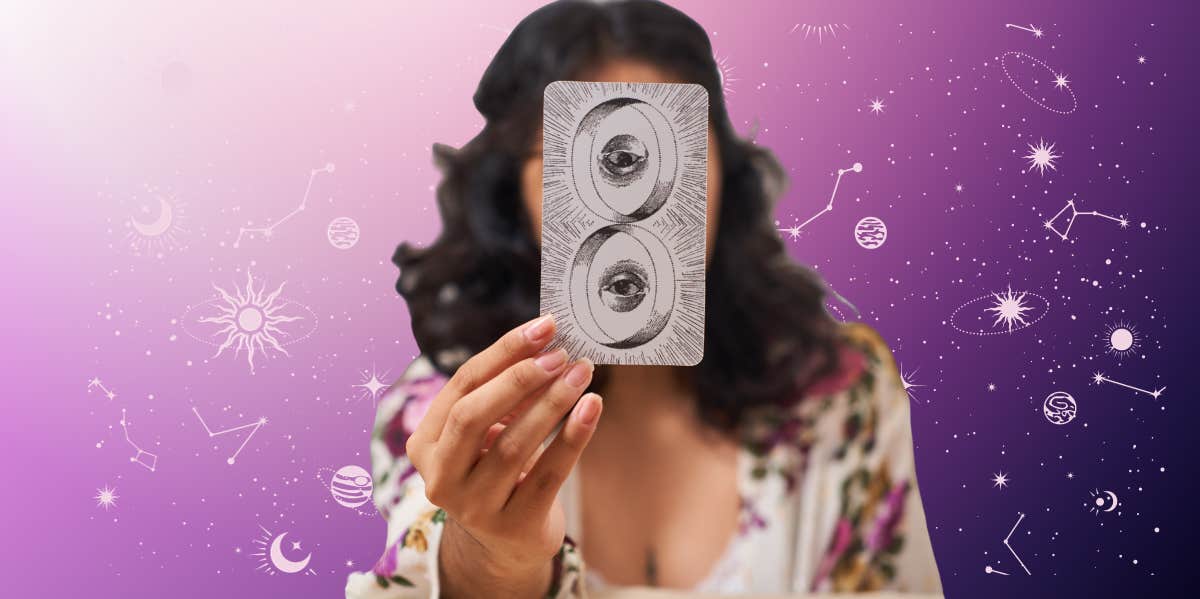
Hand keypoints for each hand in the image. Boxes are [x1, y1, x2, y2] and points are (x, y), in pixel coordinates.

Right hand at [406, 315, 602, 597]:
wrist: (507, 541)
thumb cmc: (498, 468)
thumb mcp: (489, 431)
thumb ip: (506, 392)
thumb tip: (547, 342)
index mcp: (425, 444)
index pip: (462, 385)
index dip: (504, 352)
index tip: (544, 326)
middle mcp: (440, 477)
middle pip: (473, 416)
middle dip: (519, 379)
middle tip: (560, 354)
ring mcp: (474, 507)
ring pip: (513, 445)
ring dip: (552, 403)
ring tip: (582, 373)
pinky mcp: (513, 526)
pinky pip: (548, 474)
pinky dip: (573, 437)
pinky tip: (592, 407)